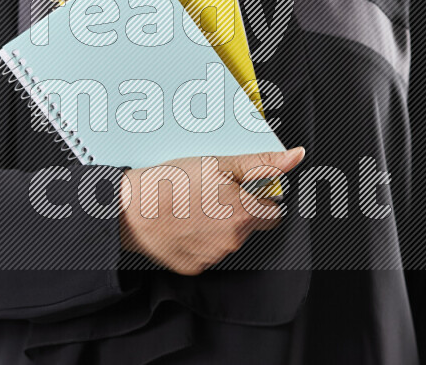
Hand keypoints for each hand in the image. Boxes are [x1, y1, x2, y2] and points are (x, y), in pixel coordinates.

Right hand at [118, 147, 304, 274]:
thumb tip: (295, 157)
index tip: (239, 188)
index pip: (274, 211)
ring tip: (192, 207)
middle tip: (212, 194)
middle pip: (251, 225)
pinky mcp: (195, 267)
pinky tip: (184, 222)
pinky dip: (200, 240)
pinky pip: (208, 253)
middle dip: (239, 211)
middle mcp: (234, 240)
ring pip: (229, 239)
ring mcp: (214, 257)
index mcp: (245, 213)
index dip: (258, 197)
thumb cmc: (171, 183)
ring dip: (219, 225)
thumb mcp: (218, 163)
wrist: (130, 210)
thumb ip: (262, 163)